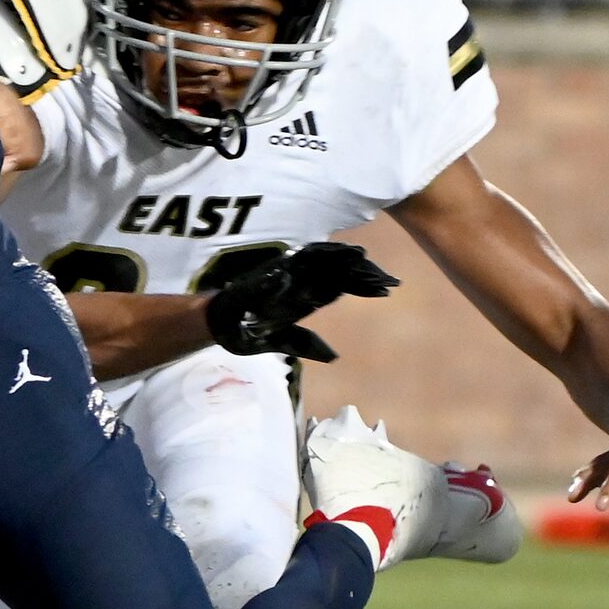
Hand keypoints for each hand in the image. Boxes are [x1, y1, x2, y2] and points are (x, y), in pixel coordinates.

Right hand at [205, 242, 398, 362]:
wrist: (217, 322)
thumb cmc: (244, 331)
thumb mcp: (279, 342)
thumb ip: (304, 345)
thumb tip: (334, 357)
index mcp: (305, 301)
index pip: (340, 290)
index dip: (363, 288)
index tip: (388, 289)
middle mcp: (302, 285)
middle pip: (339, 275)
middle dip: (363, 274)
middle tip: (390, 275)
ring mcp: (291, 275)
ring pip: (326, 265)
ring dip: (347, 261)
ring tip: (369, 257)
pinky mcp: (278, 269)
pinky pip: (304, 259)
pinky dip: (322, 255)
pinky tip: (341, 252)